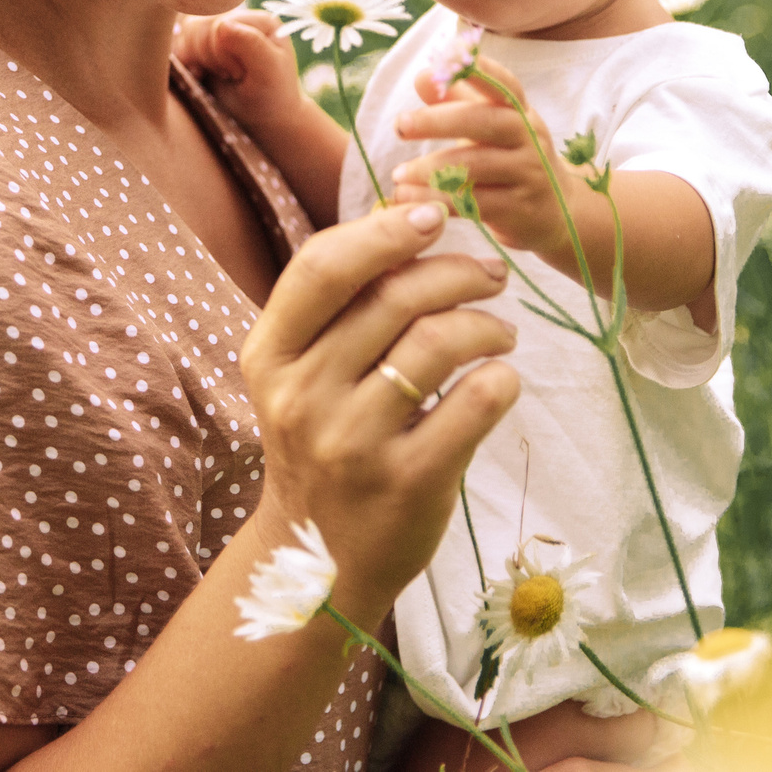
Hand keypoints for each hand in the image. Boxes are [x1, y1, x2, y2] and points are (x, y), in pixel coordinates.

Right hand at [172, 8, 306, 132]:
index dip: (221, 54)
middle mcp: (238, 19)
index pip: (219, 24)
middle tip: (229, 76)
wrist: (260, 122)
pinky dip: (184, 61)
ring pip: (186, 32)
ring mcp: (218, 30)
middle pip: (198, 26)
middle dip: (207, 57)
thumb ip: (251, 44)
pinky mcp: (202, 44)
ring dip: (195, 59)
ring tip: (217, 75)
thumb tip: (222, 24)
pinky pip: (178, 42)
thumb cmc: (270, 99)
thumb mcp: (269, 73)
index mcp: (258, 21)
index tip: (241, 75)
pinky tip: (200, 75)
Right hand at [238, 198, 519, 628]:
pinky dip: (502, 378)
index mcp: (269, 356)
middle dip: (456, 270)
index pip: (321, 267)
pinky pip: (474, 403)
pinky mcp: (407, 482)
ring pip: (439, 342)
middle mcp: (302, 396)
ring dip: (487, 323)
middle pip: (393, 298)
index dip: (382, 231)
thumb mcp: (303, 374)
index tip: (434, 214)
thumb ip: (341, 306)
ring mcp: (352, 443)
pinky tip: (502, 379)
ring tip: (501, 331)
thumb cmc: (321, 442)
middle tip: (491, 274)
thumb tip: (407, 215)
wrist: (321, 558)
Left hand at [386, 60, 589, 262]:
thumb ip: (455, 102)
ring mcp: (528, 174)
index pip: (505, 85)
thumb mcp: (488, 127)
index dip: (480, 70)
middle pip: (486, 121)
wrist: (555, 212)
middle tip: (400, 124)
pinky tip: (410, 199)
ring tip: (398, 175)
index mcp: (520, 112)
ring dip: (433, 169)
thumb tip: (423, 75)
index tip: (446, 59)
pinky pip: (475, 203)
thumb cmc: (509, 158)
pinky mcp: (520, 209)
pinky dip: (438, 201)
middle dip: (440, 121)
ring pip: (478, 166)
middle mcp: (529, 138)